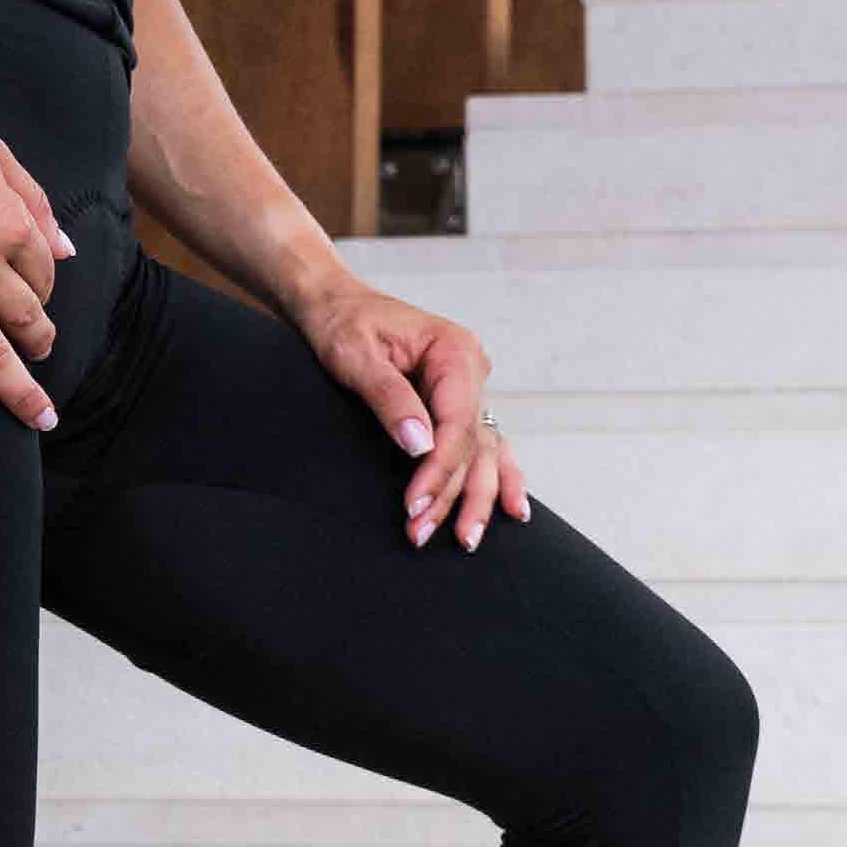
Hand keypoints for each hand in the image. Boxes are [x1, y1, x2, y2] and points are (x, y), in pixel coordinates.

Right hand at [0, 69, 75, 448]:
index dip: (43, 292)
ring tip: (39, 419)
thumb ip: (34, 201)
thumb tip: (67, 248)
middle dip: (41, 347)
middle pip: (25, 322)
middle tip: (43, 363)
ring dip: (20, 393)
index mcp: (9, 223)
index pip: (44, 275)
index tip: (33, 300)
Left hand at [287, 274, 532, 548]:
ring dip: (475, 498)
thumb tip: (419, 445)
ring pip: (482, 451)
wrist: (333, 305)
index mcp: (454, 352)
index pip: (457, 424)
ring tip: (466, 540)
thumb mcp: (356, 356)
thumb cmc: (342, 324)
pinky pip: (483, 444)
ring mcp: (468, 388)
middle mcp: (472, 370)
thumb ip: (390, 398)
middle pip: (473, 445)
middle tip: (422, 534)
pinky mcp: (456, 403)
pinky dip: (497, 477)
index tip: (413, 505)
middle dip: (451, 495)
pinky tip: (513, 509)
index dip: (438, 469)